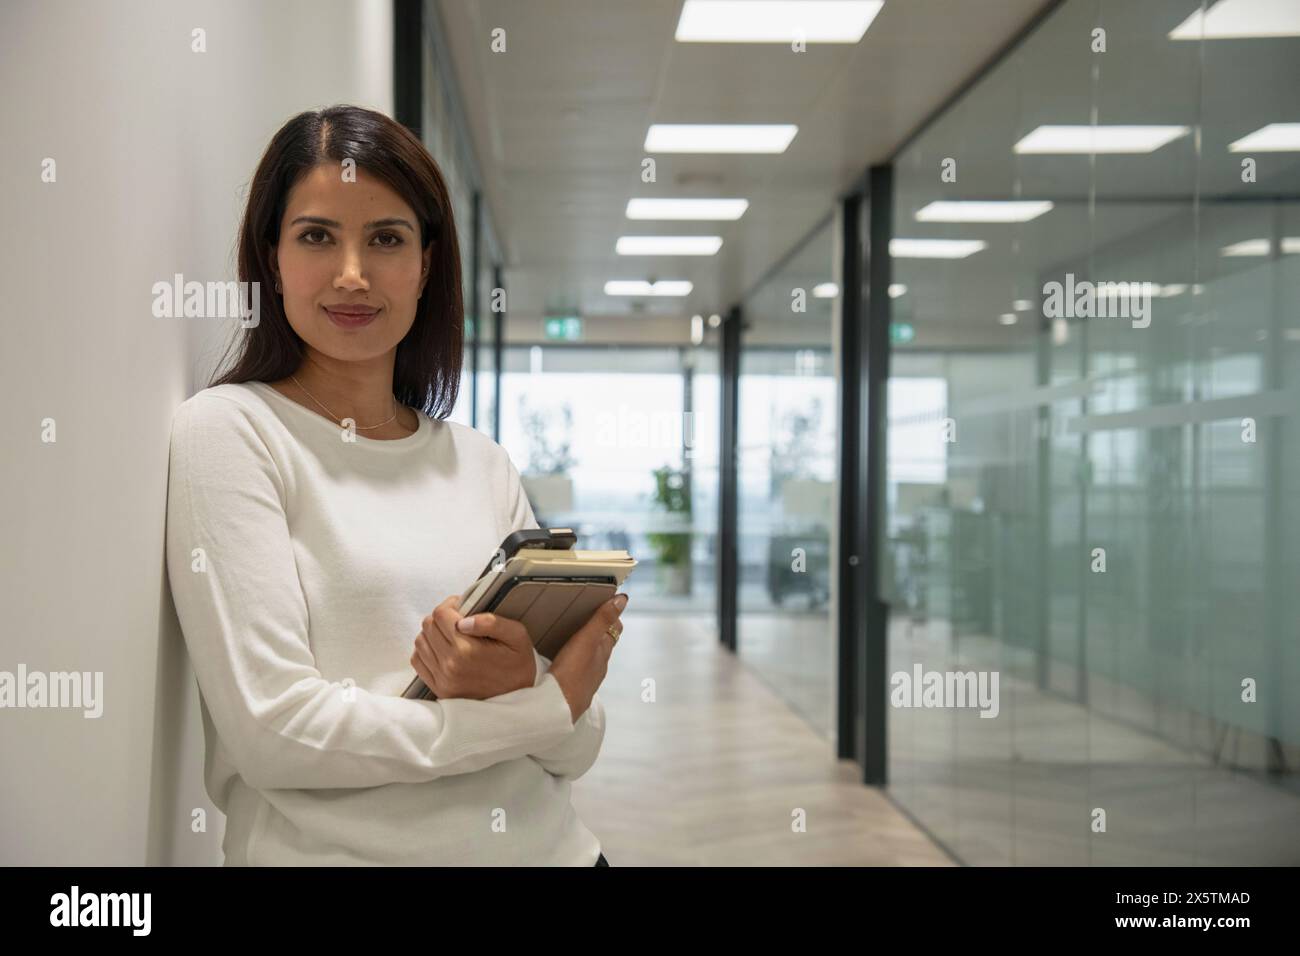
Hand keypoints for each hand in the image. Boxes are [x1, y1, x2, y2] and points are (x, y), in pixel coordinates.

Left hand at [410, 595, 536, 699]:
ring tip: (451, 635)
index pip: (440, 614)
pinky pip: (418, 661)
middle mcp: (450, 665)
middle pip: (428, 626)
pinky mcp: (439, 689)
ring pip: (420, 642)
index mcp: (467, 650)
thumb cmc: (519, 665)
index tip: (462, 607)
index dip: (451, 605)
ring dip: (432, 633)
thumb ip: (492, 622)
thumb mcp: (517, 637)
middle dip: (442, 618)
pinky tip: (442, 649)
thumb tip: (463, 620)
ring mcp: (442, 679)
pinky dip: (426, 651)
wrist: (519, 702)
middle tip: (458, 620)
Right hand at [549, 594, 627, 722]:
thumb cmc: (572, 674)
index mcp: (603, 651)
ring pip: (594, 659)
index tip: (610, 604)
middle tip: (594, 616)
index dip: (613, 616)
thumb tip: (622, 600)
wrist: (558, 708)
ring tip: (581, 637)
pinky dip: (580, 662)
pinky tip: (570, 664)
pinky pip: (582, 670)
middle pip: (605, 644)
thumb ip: (602, 619)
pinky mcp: (577, 688)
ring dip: (590, 647)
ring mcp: (589, 678)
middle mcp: (600, 665)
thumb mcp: (587, 640)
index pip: (614, 629)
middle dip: (602, 630)